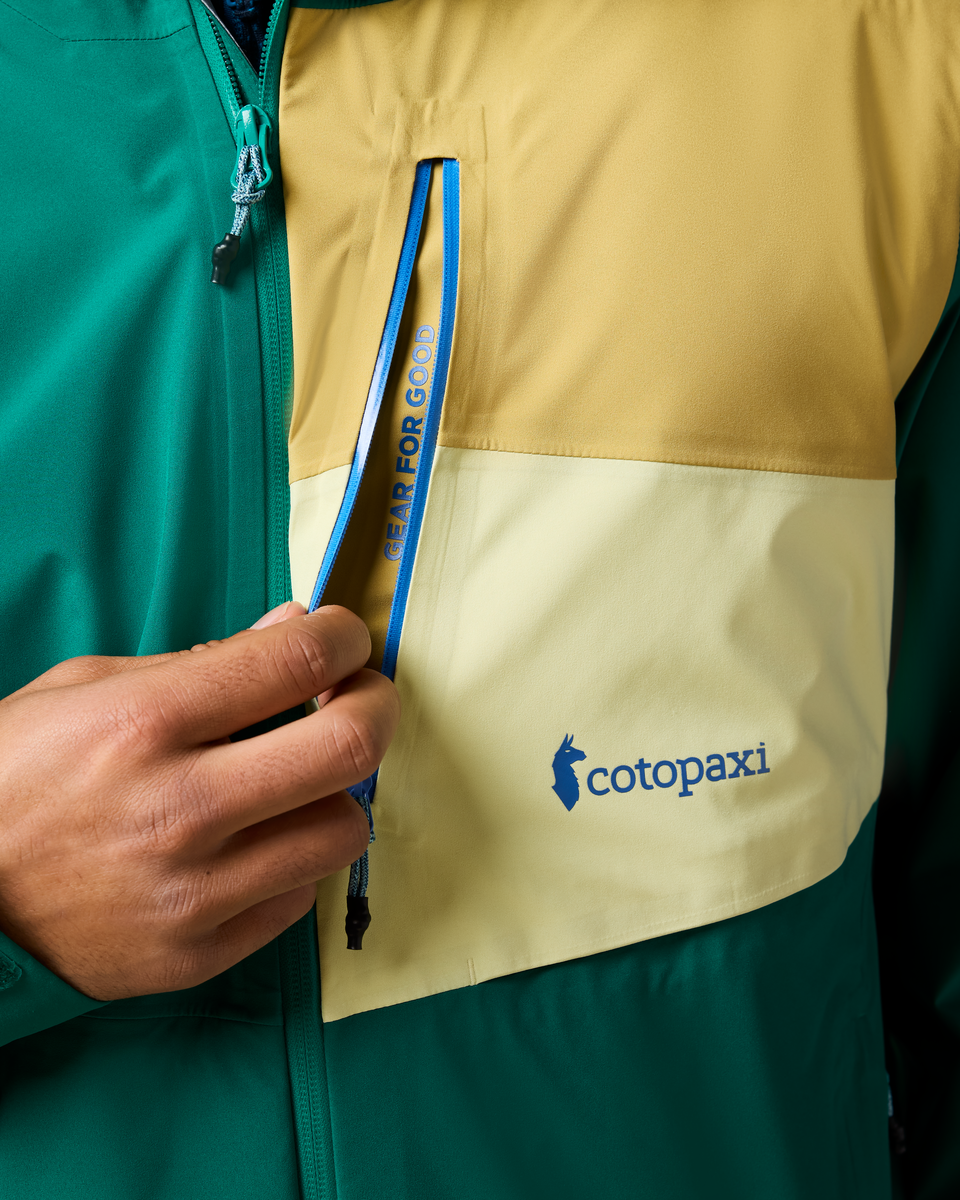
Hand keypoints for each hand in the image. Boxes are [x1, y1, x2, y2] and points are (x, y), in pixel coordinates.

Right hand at [0, 604, 397, 1000]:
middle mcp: (177, 808)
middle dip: (375, 705)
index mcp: (146, 721)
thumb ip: (204, 659)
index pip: (299, 659)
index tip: (344, 641)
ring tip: (293, 785)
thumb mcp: (87, 688)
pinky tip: (249, 847)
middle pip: (350, 745)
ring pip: (343, 831)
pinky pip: (297, 899)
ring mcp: (190, 892)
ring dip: (332, 795)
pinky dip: (289, 865)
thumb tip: (296, 625)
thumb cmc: (15, 775)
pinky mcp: (194, 954)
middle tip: (358, 699)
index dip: (345, 637)